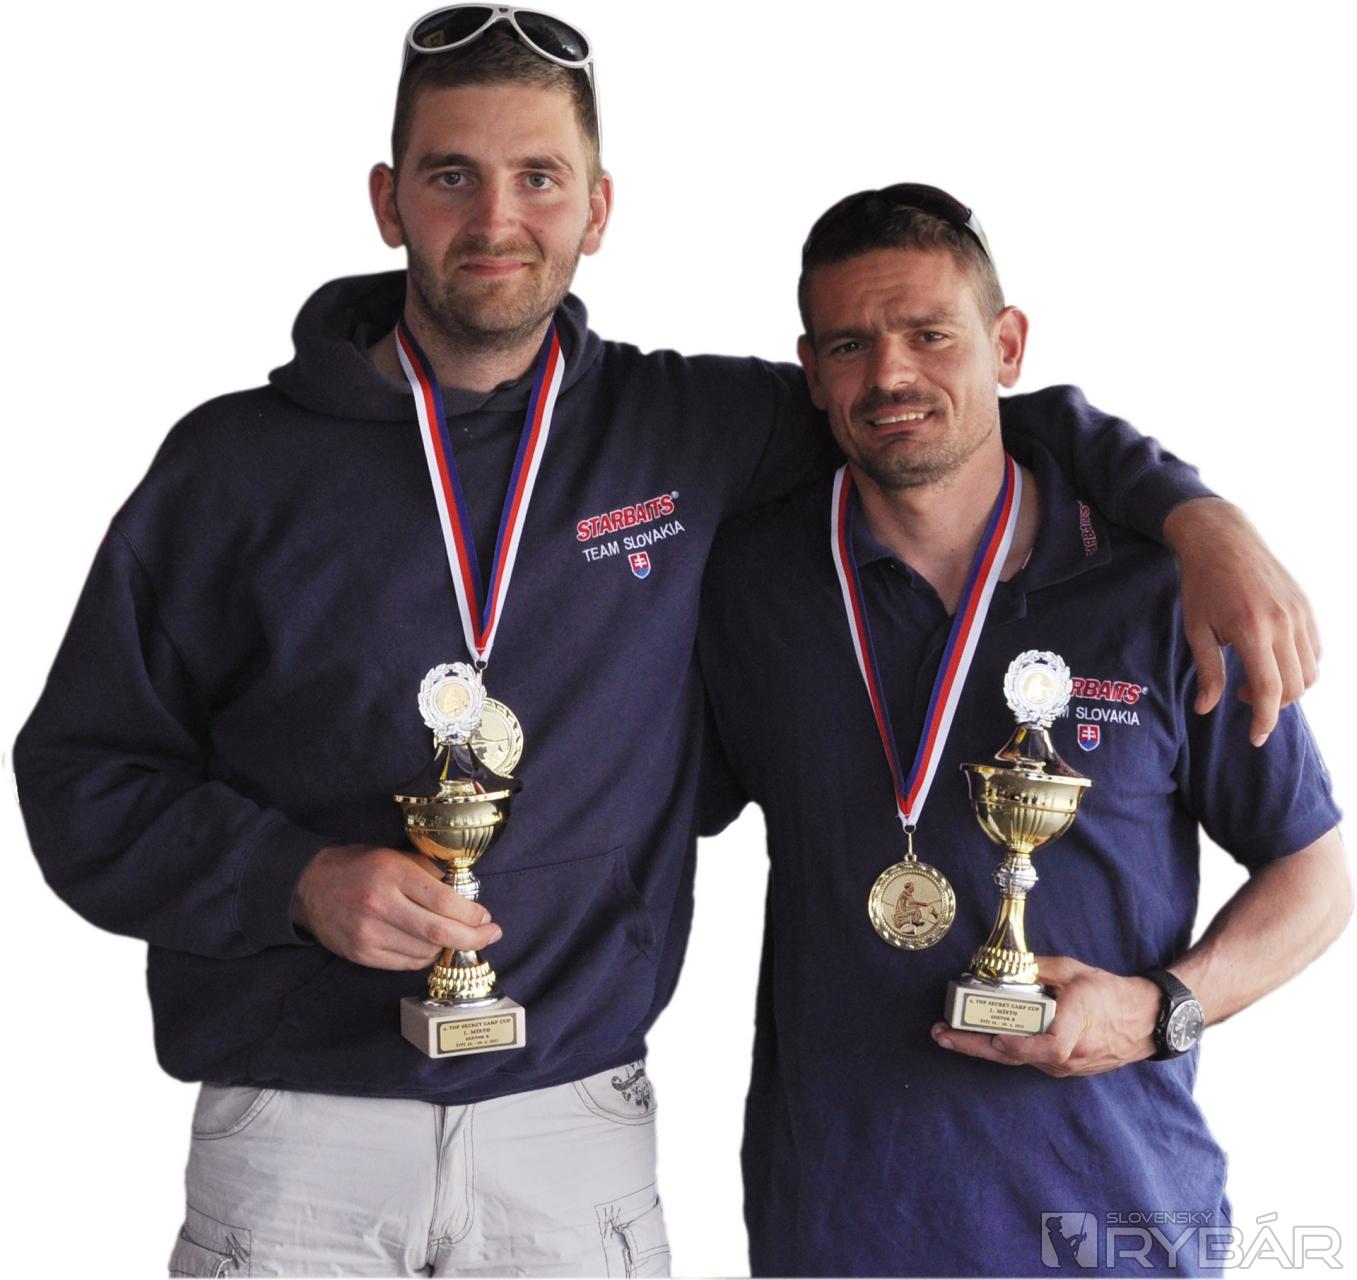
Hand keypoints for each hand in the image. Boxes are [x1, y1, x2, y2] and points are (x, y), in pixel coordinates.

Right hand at [291, 843, 501, 969]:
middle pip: (439, 933)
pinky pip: (406, 963)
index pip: (444, 902)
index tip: (487, 917)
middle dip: (473, 937)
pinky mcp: (362, 954)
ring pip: (425, 952)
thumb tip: (466, 895)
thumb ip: (429, 873)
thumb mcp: (395, 856)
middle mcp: (380, 905)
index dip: (472, 914)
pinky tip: (430, 945)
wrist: (310, 886)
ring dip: (448, 948)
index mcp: (392, 874)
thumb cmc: (360, 867)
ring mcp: (369, 933)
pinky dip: (425, 957)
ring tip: (456, 936)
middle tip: (490, 934)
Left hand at [931, 956, 1158, 1076]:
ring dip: (982, 1047)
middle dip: (973, 1046)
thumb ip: (1038, 968)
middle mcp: (1067, 1054)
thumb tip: (1006, 962)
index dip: (1016, 1044)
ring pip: (1017, 1060)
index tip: (991, 1035)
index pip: (1045, 1046)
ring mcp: (1064, 1066)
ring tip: (949, 1034)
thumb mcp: (1074, 971)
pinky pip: (1027, 1059)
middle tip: (941, 1034)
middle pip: (1015, 1056)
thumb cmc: (1110, 995)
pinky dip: (1002, 1048)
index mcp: (1074, 1028)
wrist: (1144, 1021)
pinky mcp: (1061, 1068)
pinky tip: (978, 1037)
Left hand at [1163, 497, 1319, 745]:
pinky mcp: (1307, 607)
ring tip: (1256, 676)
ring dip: (1288, 686)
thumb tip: (1206, 708)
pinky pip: (1316, 650)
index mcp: (1252, 629)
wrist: (1222, 539)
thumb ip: (1207, 671)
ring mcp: (1300, 613)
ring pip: (1311, 671)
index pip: (1271, 689)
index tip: (1256, 738)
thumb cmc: (1202, 585)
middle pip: (1295, 685)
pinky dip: (1300, 665)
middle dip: (1273, 704)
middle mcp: (1283, 622)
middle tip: (1243, 694)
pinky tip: (1274, 659)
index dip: (1265, 720)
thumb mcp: (1196, 629)